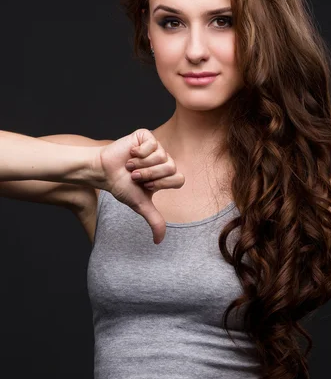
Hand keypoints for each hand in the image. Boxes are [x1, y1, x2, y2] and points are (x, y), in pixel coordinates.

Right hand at [97, 128, 184, 244]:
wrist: (103, 172)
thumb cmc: (121, 186)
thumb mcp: (140, 205)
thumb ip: (154, 221)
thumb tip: (159, 242)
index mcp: (166, 175)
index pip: (179, 179)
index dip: (161, 184)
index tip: (145, 186)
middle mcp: (164, 160)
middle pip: (171, 167)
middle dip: (149, 174)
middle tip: (135, 176)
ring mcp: (156, 147)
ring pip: (161, 156)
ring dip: (141, 165)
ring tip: (130, 166)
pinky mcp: (146, 136)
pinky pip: (152, 144)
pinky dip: (139, 153)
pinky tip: (130, 154)